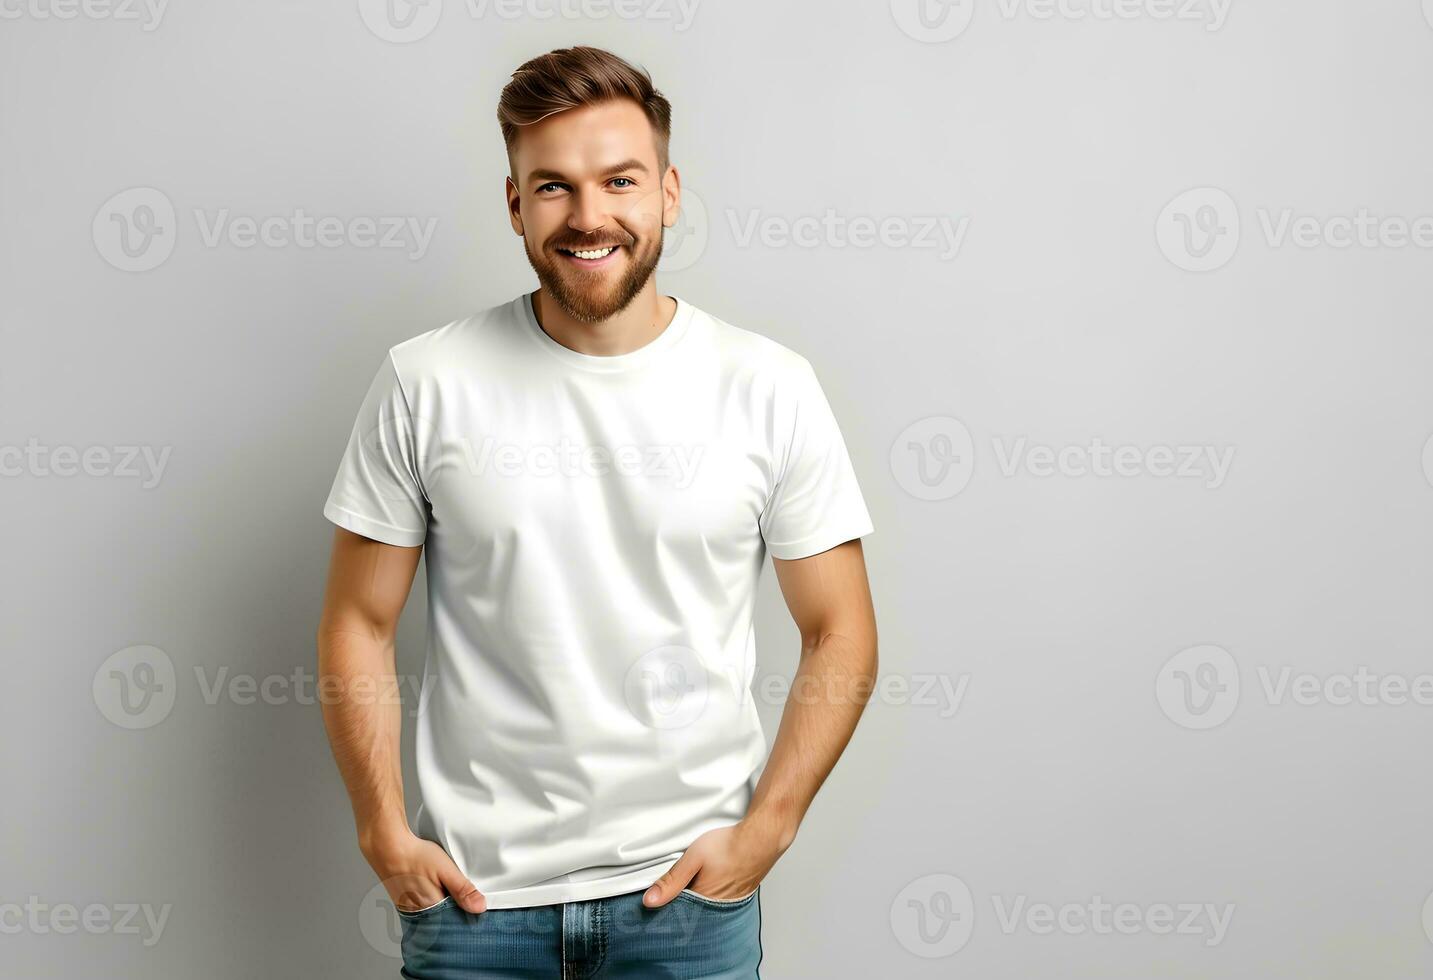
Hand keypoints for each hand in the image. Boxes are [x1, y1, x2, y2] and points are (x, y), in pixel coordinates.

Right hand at [362, 825, 486, 913]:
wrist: (387, 847)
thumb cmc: (415, 856)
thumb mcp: (445, 869)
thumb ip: (463, 889)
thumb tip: (480, 908)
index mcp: (432, 907)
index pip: (454, 919)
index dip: (465, 912)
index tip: (472, 905)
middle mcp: (419, 913)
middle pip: (442, 918)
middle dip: (452, 910)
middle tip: (456, 893)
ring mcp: (408, 908)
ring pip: (431, 914)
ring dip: (439, 906)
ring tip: (442, 889)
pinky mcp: (402, 902)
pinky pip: (420, 908)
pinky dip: (427, 902)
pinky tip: (430, 889)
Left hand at [641, 820, 787, 907]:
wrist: (762, 837)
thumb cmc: (730, 846)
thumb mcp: (693, 859)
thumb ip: (671, 880)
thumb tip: (649, 901)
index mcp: (703, 901)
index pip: (679, 914)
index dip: (667, 909)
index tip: (657, 905)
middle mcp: (718, 907)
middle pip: (694, 912)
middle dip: (683, 907)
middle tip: (672, 896)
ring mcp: (732, 900)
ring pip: (708, 906)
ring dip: (698, 901)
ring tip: (692, 889)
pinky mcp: (741, 892)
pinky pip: (721, 900)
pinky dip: (712, 896)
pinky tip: (710, 884)